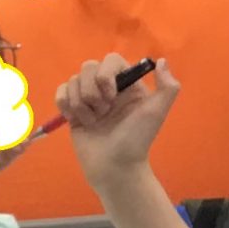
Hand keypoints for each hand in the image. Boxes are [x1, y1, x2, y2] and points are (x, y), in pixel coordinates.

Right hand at [58, 54, 177, 190]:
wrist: (114, 167)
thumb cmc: (136, 139)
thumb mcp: (156, 112)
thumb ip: (167, 87)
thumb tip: (161, 61)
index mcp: (127, 84)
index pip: (111, 60)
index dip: (106, 74)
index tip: (112, 96)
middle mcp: (108, 87)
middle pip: (88, 66)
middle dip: (92, 91)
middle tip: (103, 113)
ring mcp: (89, 98)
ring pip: (73, 80)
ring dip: (81, 103)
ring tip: (93, 121)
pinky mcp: (73, 110)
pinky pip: (60, 92)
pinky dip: (65, 104)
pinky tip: (76, 120)